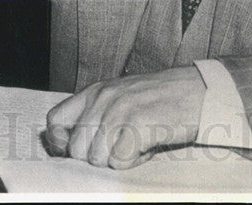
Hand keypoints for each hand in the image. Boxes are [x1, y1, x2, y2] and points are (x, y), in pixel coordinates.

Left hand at [46, 66, 205, 168]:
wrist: (196, 91)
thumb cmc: (159, 100)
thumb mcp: (120, 97)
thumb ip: (94, 115)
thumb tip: (70, 147)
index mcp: (95, 91)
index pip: (55, 120)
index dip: (60, 143)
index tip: (77, 151)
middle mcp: (103, 99)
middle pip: (76, 149)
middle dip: (96, 157)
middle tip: (120, 146)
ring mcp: (119, 110)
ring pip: (96, 158)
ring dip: (117, 159)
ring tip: (136, 144)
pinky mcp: (137, 124)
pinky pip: (119, 161)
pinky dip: (133, 162)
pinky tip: (146, 147)